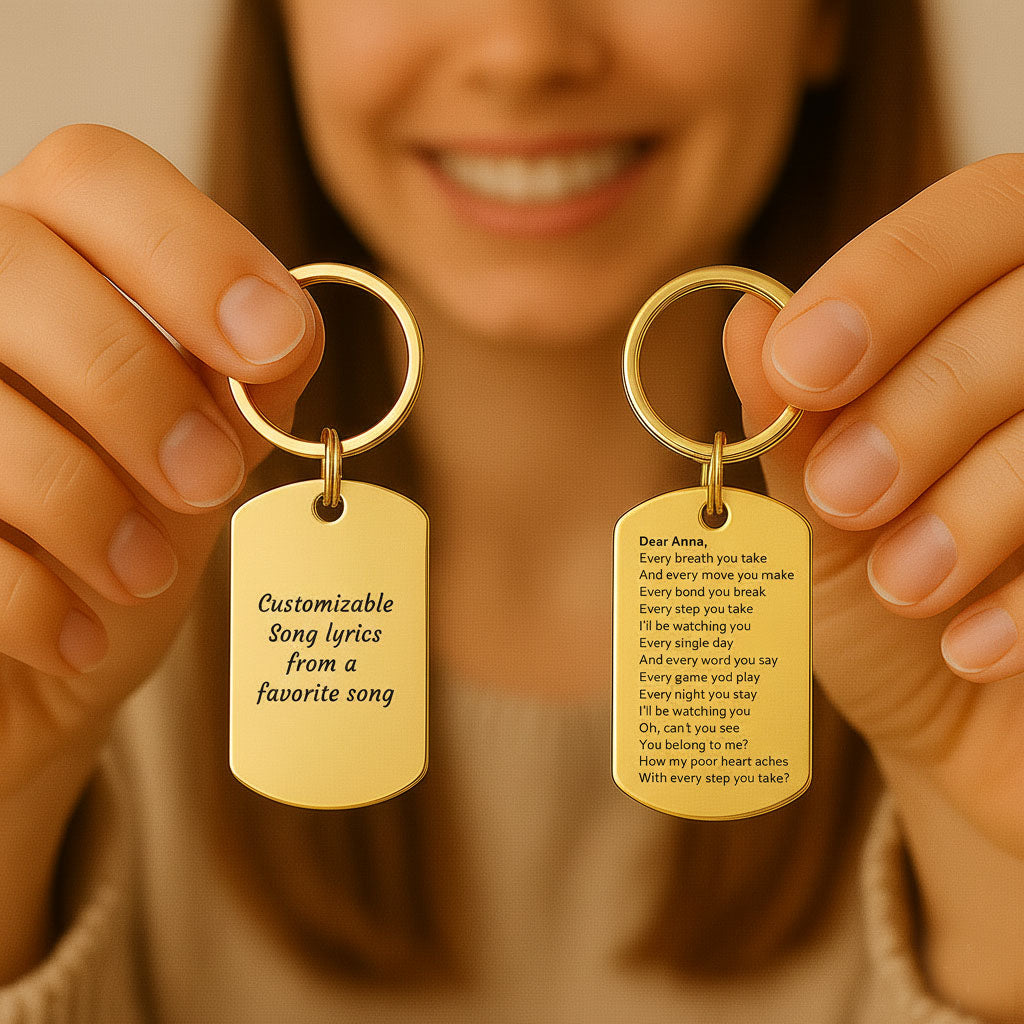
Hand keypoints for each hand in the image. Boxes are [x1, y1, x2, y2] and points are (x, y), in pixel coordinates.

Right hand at [0, 124, 323, 796]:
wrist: (47, 655)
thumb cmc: (128, 538)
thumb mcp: (205, 452)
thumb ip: (241, 384)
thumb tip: (288, 329)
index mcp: (50, 258)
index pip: (95, 174)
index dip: (193, 249)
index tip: (274, 342)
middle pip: (13, 266)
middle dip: (133, 383)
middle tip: (210, 480)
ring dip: (84, 501)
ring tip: (142, 574)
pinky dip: (29, 598)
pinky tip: (77, 634)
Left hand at [724, 153, 1023, 1015]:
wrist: (973, 739)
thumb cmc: (887, 612)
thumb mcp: (816, 522)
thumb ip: (795, 427)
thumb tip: (744, 314)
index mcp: (994, 311)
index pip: (977, 215)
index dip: (891, 278)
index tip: (802, 368)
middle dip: (929, 397)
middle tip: (848, 495)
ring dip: (985, 494)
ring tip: (907, 582)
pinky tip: (975, 647)